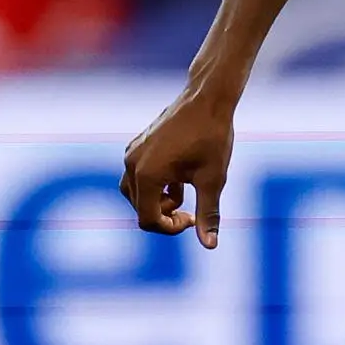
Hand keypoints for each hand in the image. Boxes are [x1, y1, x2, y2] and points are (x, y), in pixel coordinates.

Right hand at [121, 86, 234, 247]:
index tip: (193, 220)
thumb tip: (210, 245)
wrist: (207, 98)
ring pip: (137, 193)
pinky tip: (180, 179)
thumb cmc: (212, 137)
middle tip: (193, 212)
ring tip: (185, 193)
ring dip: (159, 201)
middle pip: (140, 208)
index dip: (170, 228)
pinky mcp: (137, 145)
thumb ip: (208, 213)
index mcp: (147, 175)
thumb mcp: (213, 179)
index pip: (149, 220)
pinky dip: (157, 185)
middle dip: (165, 216)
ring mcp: (132, 153)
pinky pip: (138, 175)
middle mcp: (132, 164)